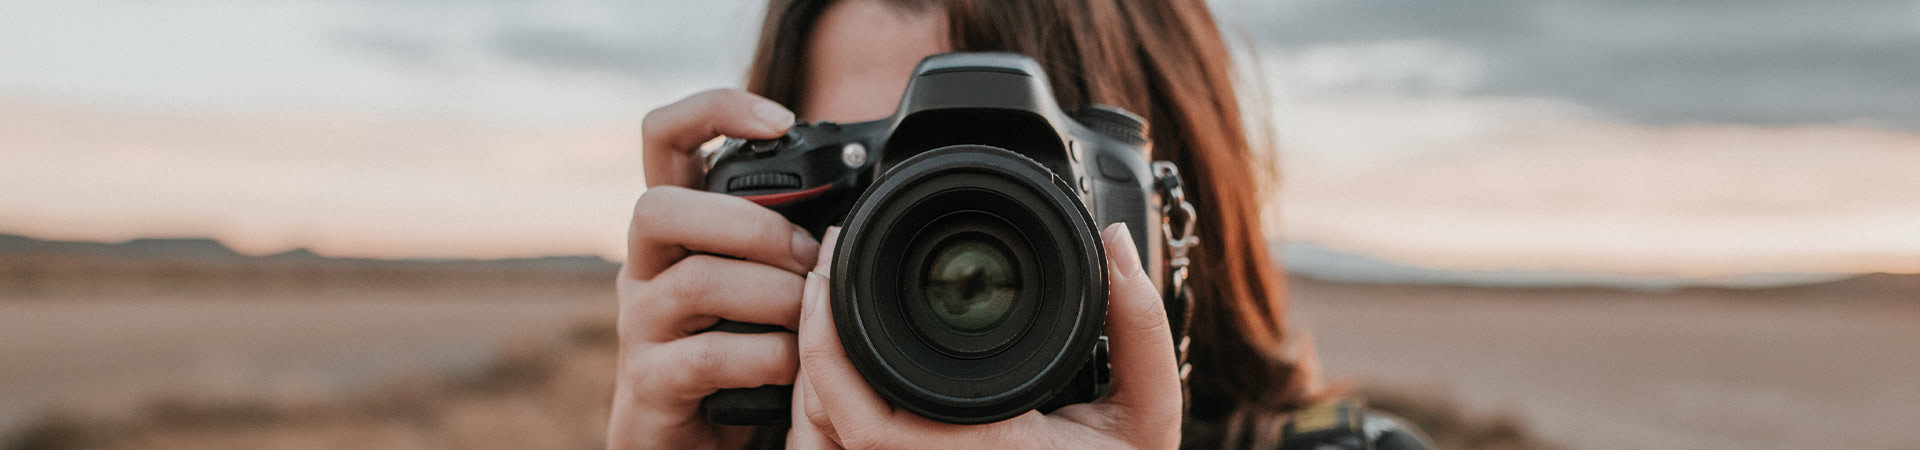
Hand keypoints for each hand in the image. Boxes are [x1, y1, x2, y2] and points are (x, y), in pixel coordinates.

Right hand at [609, 89, 809, 449]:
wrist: (696, 442)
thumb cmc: (740, 352)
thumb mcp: (762, 283)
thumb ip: (786, 240)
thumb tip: (857, 203)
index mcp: (675, 228)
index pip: (663, 137)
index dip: (714, 110)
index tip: (780, 118)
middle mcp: (645, 267)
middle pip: (658, 208)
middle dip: (749, 225)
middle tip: (807, 257)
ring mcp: (639, 326)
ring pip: (694, 282)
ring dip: (772, 294)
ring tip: (809, 315)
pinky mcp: (650, 384)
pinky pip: (706, 357)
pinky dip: (764, 357)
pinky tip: (790, 366)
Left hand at [787, 223, 1182, 449]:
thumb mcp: (1146, 417)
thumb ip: (1141, 332)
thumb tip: (1118, 243)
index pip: (863, 422)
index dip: (826, 349)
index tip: (831, 271)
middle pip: (822, 423)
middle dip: (808, 343)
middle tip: (823, 267)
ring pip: (825, 441)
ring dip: (816, 373)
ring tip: (829, 301)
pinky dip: (833, 401)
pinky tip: (849, 352)